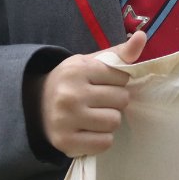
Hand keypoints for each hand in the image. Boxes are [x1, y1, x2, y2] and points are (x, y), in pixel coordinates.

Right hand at [37, 30, 145, 156]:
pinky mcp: (65, 143)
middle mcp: (70, 95)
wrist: (36, 103)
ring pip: (114, 122)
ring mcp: (66, 120)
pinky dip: (103, 139)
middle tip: (101, 100)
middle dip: (116, 100)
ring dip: (110, 119)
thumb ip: (120, 52)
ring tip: (97, 114)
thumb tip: (142, 35)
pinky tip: (92, 130)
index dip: (118, 81)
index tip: (105, 83)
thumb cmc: (73, 80)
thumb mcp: (93, 62)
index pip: (122, 77)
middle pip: (121, 100)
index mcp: (79, 70)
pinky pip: (104, 143)